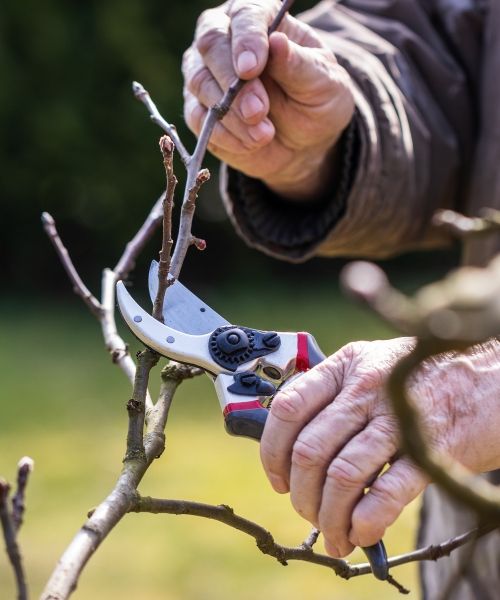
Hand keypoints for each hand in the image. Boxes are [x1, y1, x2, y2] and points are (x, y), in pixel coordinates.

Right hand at [182, 0, 354, 199]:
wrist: (305, 143)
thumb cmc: (315, 101)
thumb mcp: (322, 83)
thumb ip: (299, 65)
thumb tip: (277, 43)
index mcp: (261, 19)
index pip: (245, 14)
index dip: (246, 39)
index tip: (251, 69)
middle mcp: (226, 39)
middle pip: (211, 44)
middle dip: (233, 82)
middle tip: (258, 111)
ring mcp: (207, 74)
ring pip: (200, 83)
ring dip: (231, 114)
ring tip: (264, 134)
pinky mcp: (199, 109)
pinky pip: (198, 118)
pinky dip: (224, 135)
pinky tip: (250, 143)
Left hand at [260, 338, 499, 557]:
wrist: (490, 377)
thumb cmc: (423, 375)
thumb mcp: (373, 366)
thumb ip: (336, 395)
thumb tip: (297, 446)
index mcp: (346, 367)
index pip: (288, 408)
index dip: (273, 451)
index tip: (278, 478)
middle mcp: (366, 390)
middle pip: (310, 450)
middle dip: (302, 494)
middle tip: (308, 512)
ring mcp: (397, 420)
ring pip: (342, 476)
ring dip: (329, 515)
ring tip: (334, 532)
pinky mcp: (428, 452)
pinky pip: (385, 493)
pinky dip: (365, 521)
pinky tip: (361, 532)